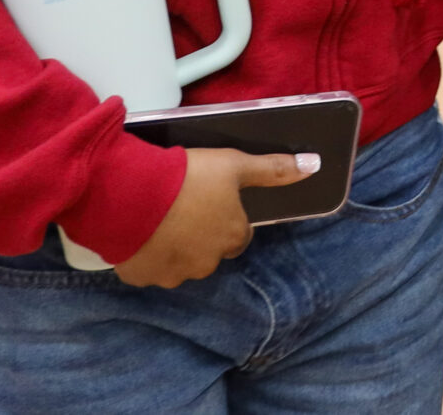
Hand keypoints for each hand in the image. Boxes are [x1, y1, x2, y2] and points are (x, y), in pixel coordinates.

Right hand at [115, 145, 316, 287]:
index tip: (209, 201)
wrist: (129, 193)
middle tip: (182, 207)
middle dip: (200, 235)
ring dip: (174, 246)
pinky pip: (148, 268)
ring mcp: (173, 274)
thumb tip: (314, 164)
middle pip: (210, 252)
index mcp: (232, 237)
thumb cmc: (187, 176)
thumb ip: (273, 169)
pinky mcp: (142, 278)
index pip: (238, 235)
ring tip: (158, 218)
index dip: (226, 218)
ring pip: (179, 263)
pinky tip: (139, 232)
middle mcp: (207, 263)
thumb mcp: (234, 164)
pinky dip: (146, 254)